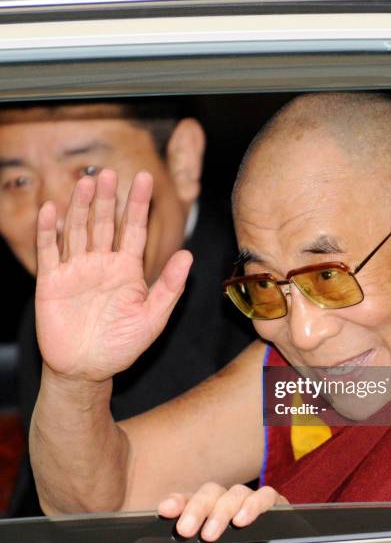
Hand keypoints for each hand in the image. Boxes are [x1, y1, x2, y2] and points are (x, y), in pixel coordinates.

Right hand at [35, 169, 191, 382]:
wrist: (87, 369)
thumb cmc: (122, 346)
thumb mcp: (153, 317)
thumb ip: (169, 286)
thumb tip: (189, 256)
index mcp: (127, 269)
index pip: (133, 229)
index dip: (138, 205)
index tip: (145, 178)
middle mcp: (101, 264)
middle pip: (103, 223)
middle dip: (107, 199)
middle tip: (108, 173)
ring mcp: (76, 270)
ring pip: (77, 230)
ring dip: (80, 207)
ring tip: (85, 183)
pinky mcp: (52, 281)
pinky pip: (49, 251)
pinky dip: (48, 231)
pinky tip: (51, 210)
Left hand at [158, 483, 288, 541]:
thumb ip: (194, 541)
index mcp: (208, 508)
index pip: (189, 499)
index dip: (178, 502)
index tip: (165, 510)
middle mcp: (227, 499)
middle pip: (210, 492)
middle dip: (196, 509)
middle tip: (185, 530)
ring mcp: (249, 498)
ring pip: (235, 493)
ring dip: (221, 512)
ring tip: (210, 534)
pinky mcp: (272, 501)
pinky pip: (265, 495)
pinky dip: (253, 505)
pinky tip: (242, 520)